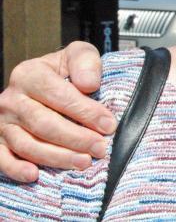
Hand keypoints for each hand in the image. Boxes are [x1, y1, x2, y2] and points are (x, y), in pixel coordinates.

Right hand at [0, 41, 115, 181]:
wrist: (44, 81)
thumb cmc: (65, 71)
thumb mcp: (78, 55)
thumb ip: (85, 62)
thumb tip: (88, 84)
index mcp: (29, 74)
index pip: (58, 95)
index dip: (85, 111)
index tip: (108, 125)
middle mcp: (11, 98)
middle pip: (43, 124)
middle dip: (76, 138)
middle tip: (100, 148)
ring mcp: (2, 122)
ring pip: (27, 144)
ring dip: (57, 157)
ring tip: (84, 162)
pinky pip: (2, 159)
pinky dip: (16, 169)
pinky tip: (35, 175)